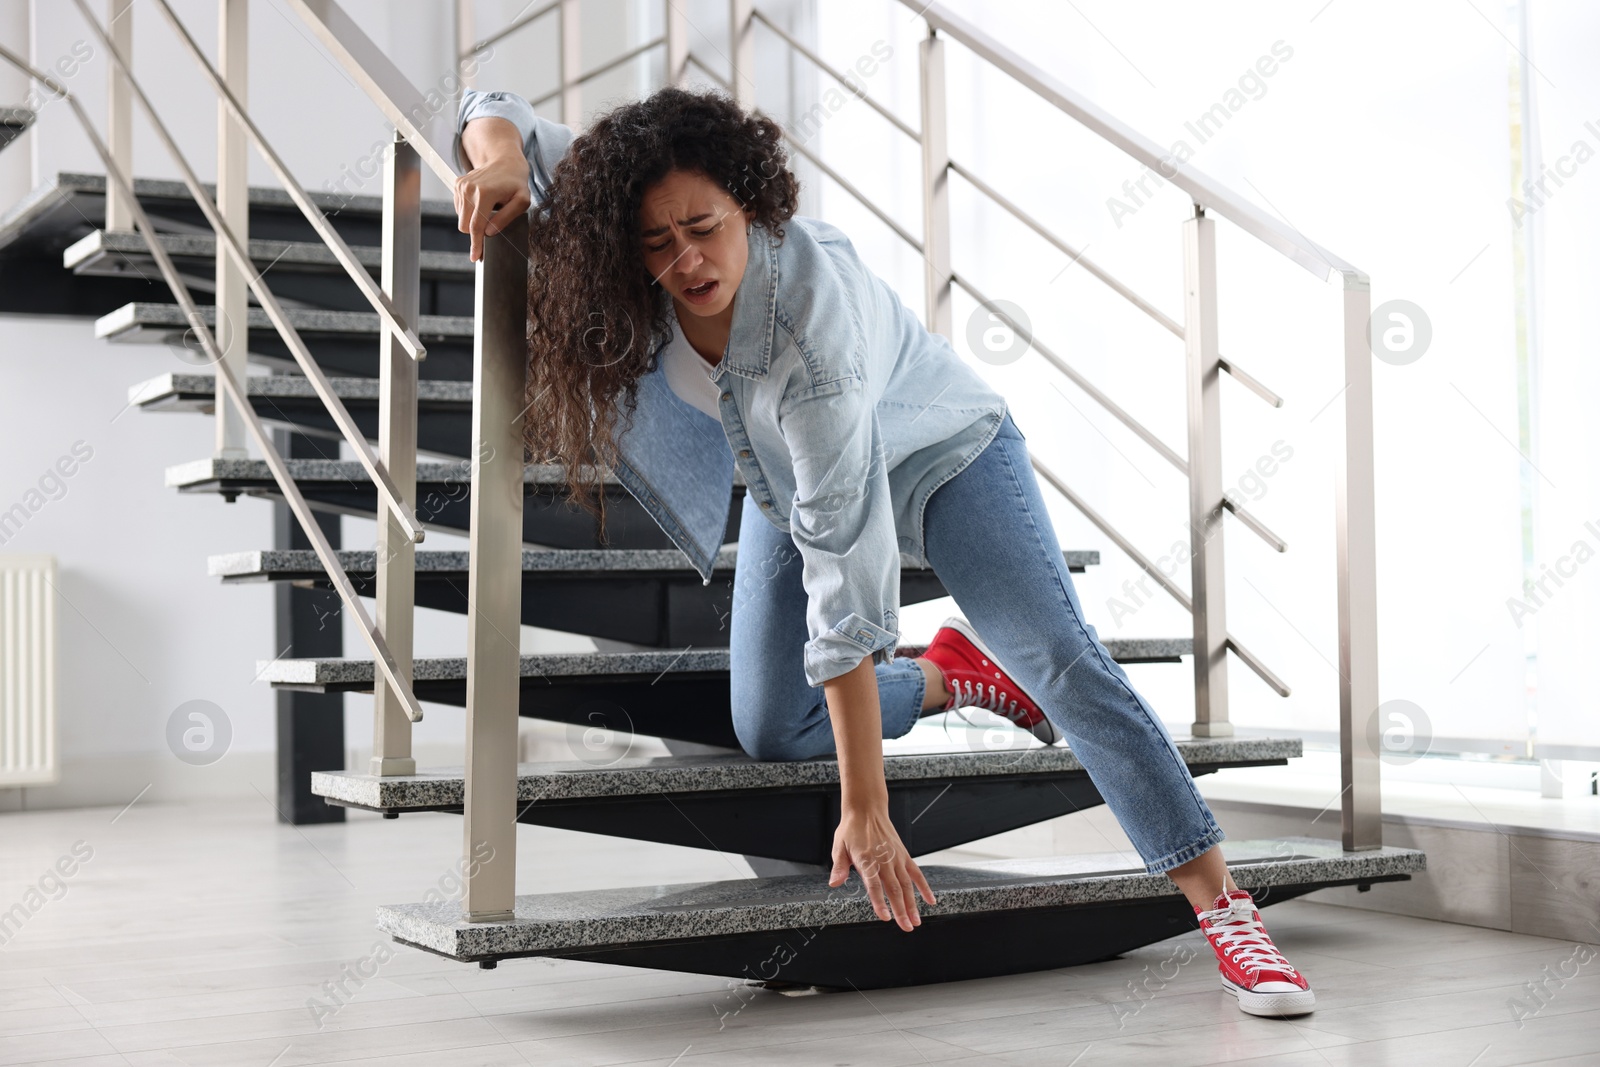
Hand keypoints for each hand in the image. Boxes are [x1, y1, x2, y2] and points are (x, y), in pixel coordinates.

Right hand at [454, 154, 530, 261]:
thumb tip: (490, 232)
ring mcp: (461, 186)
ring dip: (474, 220)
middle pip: (465, 226)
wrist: (505, 160)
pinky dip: (470, 211)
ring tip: (489, 209)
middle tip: (490, 229)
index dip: (476, 244)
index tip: (475, 257)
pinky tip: (482, 203)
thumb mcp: (522, 201)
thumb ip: (507, 218)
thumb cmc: (516, 182)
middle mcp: (469, 189)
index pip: (476, 226)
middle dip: (475, 233)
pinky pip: (459, 209)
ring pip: (461, 218)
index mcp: (484, 194)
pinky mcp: (457, 184)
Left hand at [828, 801, 936, 931]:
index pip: (874, 886)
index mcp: (867, 861)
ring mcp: (896, 858)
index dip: (880, 902)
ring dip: (913, 904)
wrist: (867, 809)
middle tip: (907, 928)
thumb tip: (834, 883)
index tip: (886, 917)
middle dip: (901, 910)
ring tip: (916, 921)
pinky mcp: (904, 855)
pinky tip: (930, 901)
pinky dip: (924, 887)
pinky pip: (916, 873)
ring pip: (907, 885)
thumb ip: (839, 867)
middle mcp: (884, 861)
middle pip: (894, 889)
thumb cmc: (851, 829)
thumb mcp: (839, 847)